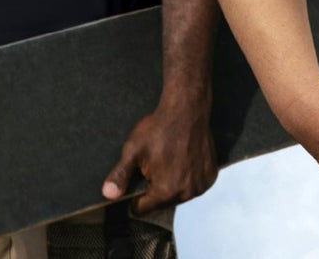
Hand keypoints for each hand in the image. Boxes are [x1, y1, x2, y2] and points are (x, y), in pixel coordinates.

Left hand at [101, 98, 217, 212]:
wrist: (186, 111)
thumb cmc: (158, 129)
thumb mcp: (133, 151)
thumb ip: (121, 175)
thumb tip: (108, 195)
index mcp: (165, 190)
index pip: (143, 208)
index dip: (134, 199)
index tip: (134, 184)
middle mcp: (186, 193)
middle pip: (162, 203)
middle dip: (153, 190)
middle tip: (150, 166)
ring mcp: (201, 186)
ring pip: (179, 195)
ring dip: (171, 185)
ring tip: (166, 162)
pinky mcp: (210, 177)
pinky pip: (194, 185)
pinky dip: (186, 178)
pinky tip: (181, 161)